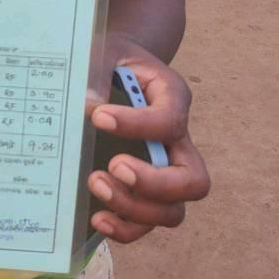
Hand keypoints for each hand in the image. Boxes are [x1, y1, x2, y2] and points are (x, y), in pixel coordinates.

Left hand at [88, 43, 210, 243]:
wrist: (114, 63)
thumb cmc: (110, 56)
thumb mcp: (103, 51)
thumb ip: (97, 73)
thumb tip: (87, 106)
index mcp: (172, 97)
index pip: (170, 121)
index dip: (138, 125)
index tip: (99, 118)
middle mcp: (177, 140)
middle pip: (191, 181)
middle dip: (153, 183)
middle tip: (114, 166)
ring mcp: (164, 169)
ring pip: (173, 210)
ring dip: (135, 209)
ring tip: (95, 183)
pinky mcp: (143, 189)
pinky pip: (147, 222)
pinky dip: (125, 227)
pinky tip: (96, 217)